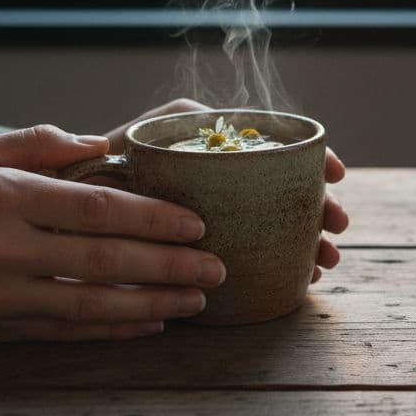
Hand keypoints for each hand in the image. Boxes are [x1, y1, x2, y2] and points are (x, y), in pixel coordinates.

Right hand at [0, 125, 225, 340]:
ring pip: (92, 305)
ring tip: (196, 301)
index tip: (196, 224)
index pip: (96, 209)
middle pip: (105, 260)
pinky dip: (112, 330)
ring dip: (152, 305)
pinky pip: (66, 332)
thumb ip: (37, 145)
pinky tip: (149, 324)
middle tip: (216, 268)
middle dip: (169, 266)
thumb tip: (99, 142)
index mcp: (5, 197)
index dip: (153, 219)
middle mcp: (4, 248)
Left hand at [107, 99, 348, 282]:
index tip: (335, 174)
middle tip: (338, 226)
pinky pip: (261, 256)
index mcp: (209, 143)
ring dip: (310, 239)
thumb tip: (106, 144)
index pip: (274, 142)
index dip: (312, 156)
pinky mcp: (215, 252)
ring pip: (280, 224)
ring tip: (327, 261)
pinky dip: (287, 264)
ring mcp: (224, 216)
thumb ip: (104, 137)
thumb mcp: (109, 148)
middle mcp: (223, 178)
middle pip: (286, 187)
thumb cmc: (92, 176)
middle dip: (320, 206)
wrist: (76, 221)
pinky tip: (304, 278)